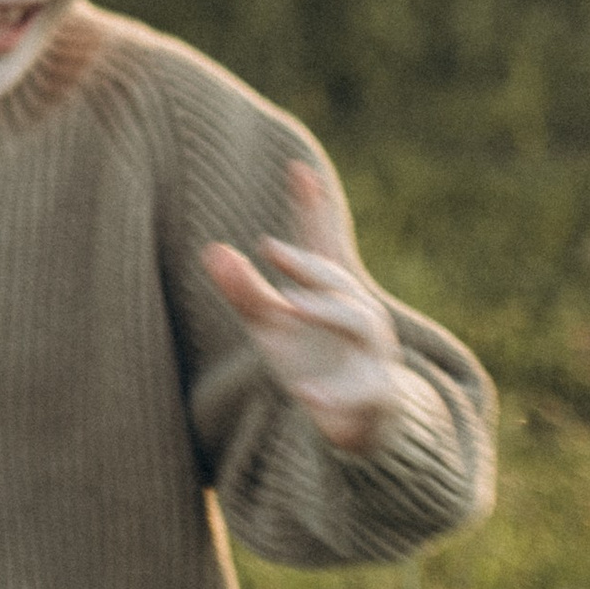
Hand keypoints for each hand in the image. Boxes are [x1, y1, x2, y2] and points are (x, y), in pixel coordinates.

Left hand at [203, 162, 413, 457]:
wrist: (356, 420)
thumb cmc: (311, 359)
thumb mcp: (271, 324)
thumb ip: (244, 290)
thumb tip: (212, 250)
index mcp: (331, 291)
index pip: (322, 243)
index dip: (312, 207)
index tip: (297, 168)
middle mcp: (358, 312)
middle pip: (338, 278)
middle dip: (308, 262)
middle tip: (271, 248)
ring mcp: (372, 352)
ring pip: (360, 323)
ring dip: (327, 311)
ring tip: (291, 304)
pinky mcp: (377, 395)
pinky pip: (364, 390)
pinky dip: (335, 394)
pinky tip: (306, 395)